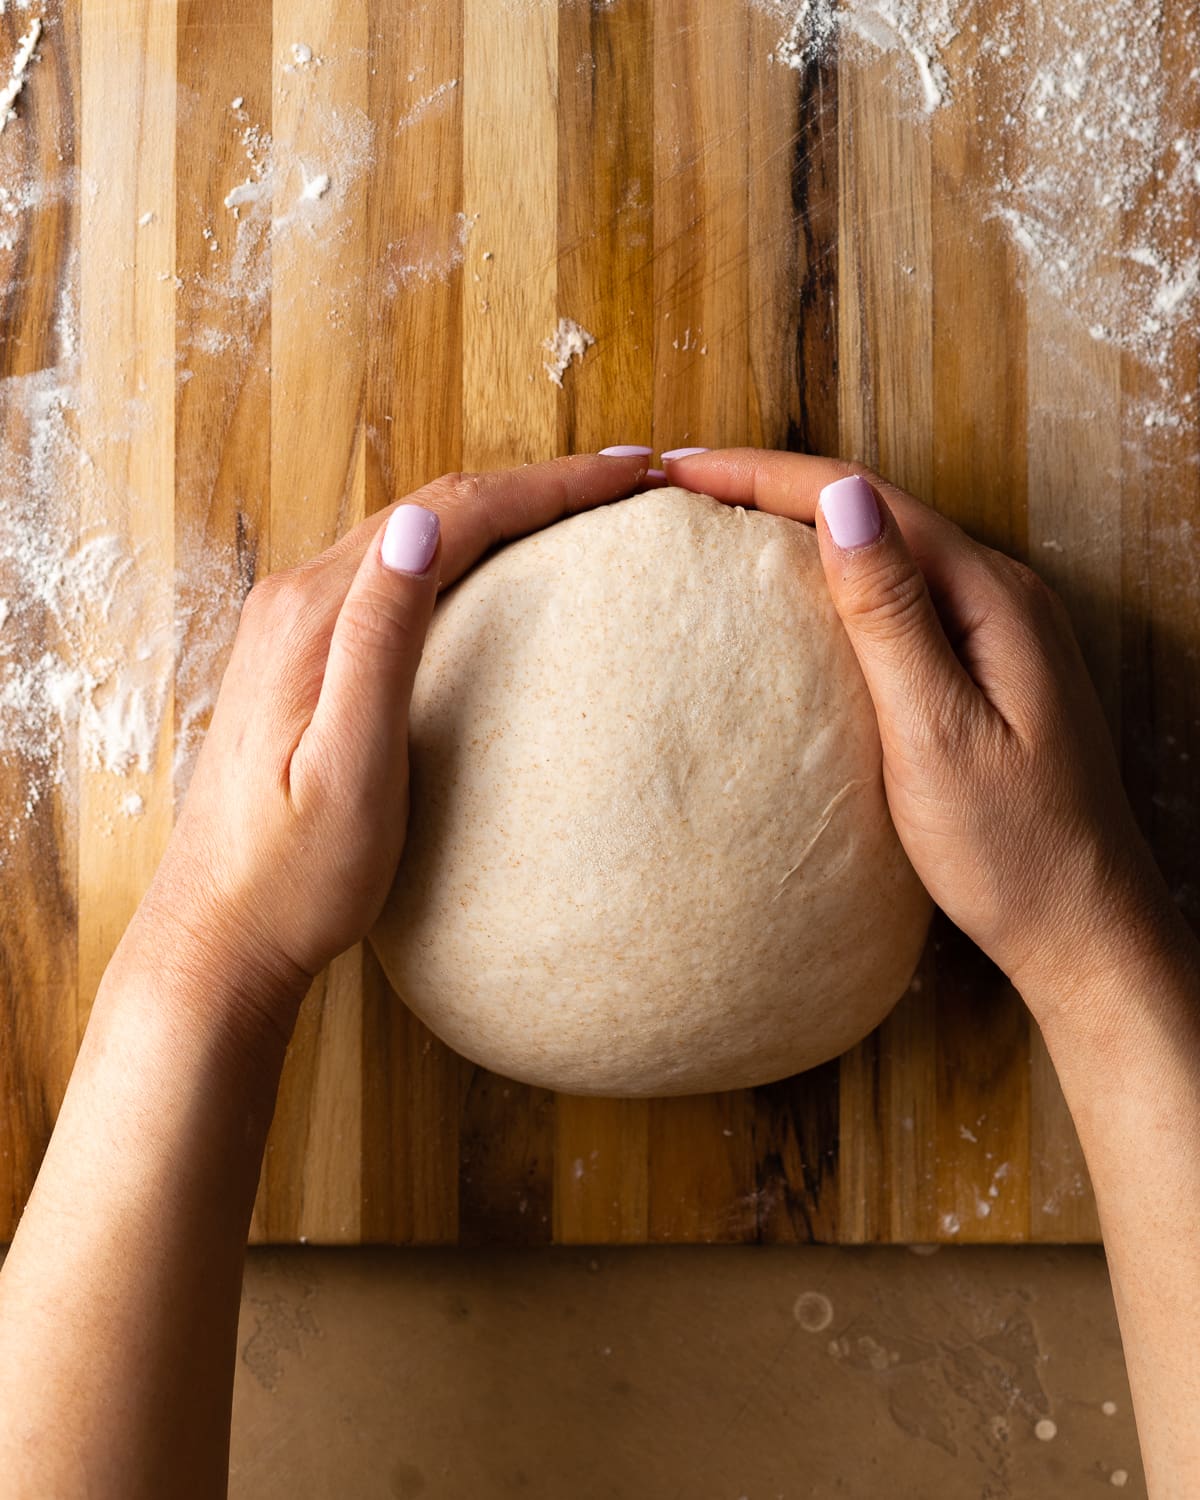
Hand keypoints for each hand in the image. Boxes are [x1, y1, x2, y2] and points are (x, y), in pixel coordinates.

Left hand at [126, 452, 653, 1045]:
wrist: (218, 936)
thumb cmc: (291, 875)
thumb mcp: (347, 766)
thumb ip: (378, 642)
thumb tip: (420, 524)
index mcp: (314, 615)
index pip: (450, 516)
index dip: (548, 487)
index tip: (631, 476)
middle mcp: (297, 601)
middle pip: (436, 509)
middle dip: (537, 486)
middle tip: (628, 481)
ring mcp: (294, 627)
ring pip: (416, 537)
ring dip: (501, 513)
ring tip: (583, 509)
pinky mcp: (301, 659)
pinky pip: (394, 578)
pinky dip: (463, 554)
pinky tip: (500, 572)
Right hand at [662, 448, 1182, 1016]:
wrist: (1082, 930)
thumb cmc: (1015, 850)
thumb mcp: (938, 732)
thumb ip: (891, 616)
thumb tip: (842, 500)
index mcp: (991, 597)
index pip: (864, 500)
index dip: (764, 475)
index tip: (679, 470)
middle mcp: (1000, 595)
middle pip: (873, 510)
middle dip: (772, 486)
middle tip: (680, 486)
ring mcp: (994, 631)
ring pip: (883, 548)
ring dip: (798, 525)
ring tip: (717, 523)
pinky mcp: (980, 668)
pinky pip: (897, 596)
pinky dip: (831, 580)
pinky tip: (790, 597)